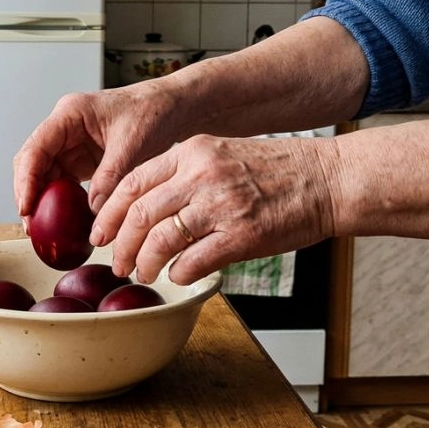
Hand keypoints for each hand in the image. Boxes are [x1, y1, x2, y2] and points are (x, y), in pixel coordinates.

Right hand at [13, 84, 184, 218]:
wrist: (173, 109)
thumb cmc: (154, 111)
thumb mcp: (132, 144)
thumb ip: (110, 176)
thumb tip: (93, 210)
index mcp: (70, 114)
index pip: (36, 148)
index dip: (26, 179)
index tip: (26, 205)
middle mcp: (65, 129)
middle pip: (34, 163)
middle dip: (29, 193)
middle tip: (30, 223)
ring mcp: (73, 145)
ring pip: (46, 176)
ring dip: (44, 201)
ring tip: (43, 228)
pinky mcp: (84, 160)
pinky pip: (65, 183)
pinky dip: (62, 202)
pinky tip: (64, 220)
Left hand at [91, 135, 338, 284]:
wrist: (328, 179)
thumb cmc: (278, 171)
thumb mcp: (223, 154)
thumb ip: (186, 173)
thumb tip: (148, 207)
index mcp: (193, 151)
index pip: (132, 182)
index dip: (110, 213)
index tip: (101, 233)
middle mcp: (202, 174)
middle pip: (139, 213)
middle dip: (121, 245)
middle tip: (117, 262)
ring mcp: (221, 205)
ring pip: (160, 239)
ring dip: (145, 263)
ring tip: (144, 273)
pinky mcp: (241, 235)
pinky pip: (192, 261)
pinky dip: (178, 273)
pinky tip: (179, 275)